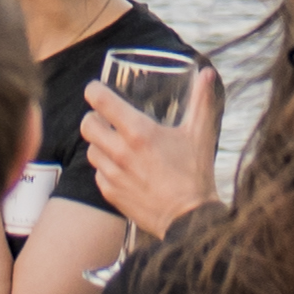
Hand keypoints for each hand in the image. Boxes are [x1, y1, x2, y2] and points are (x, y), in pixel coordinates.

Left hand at [81, 65, 217, 239]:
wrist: (189, 221)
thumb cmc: (195, 175)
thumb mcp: (200, 133)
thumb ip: (202, 101)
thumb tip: (207, 73)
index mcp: (139, 131)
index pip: (100, 100)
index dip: (94, 90)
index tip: (96, 89)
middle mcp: (120, 151)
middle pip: (87, 124)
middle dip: (94, 117)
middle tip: (106, 118)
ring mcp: (113, 174)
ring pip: (90, 149)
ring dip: (99, 144)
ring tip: (115, 144)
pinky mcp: (111, 194)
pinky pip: (98, 174)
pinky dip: (105, 168)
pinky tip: (121, 169)